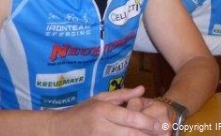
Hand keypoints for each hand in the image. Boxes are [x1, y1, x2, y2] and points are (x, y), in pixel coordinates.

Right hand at [47, 87, 167, 135]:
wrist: (57, 129)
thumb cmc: (81, 112)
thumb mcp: (100, 98)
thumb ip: (123, 95)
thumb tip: (143, 89)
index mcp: (104, 110)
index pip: (130, 118)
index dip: (147, 123)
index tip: (161, 126)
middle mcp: (101, 126)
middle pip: (130, 134)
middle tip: (163, 135)